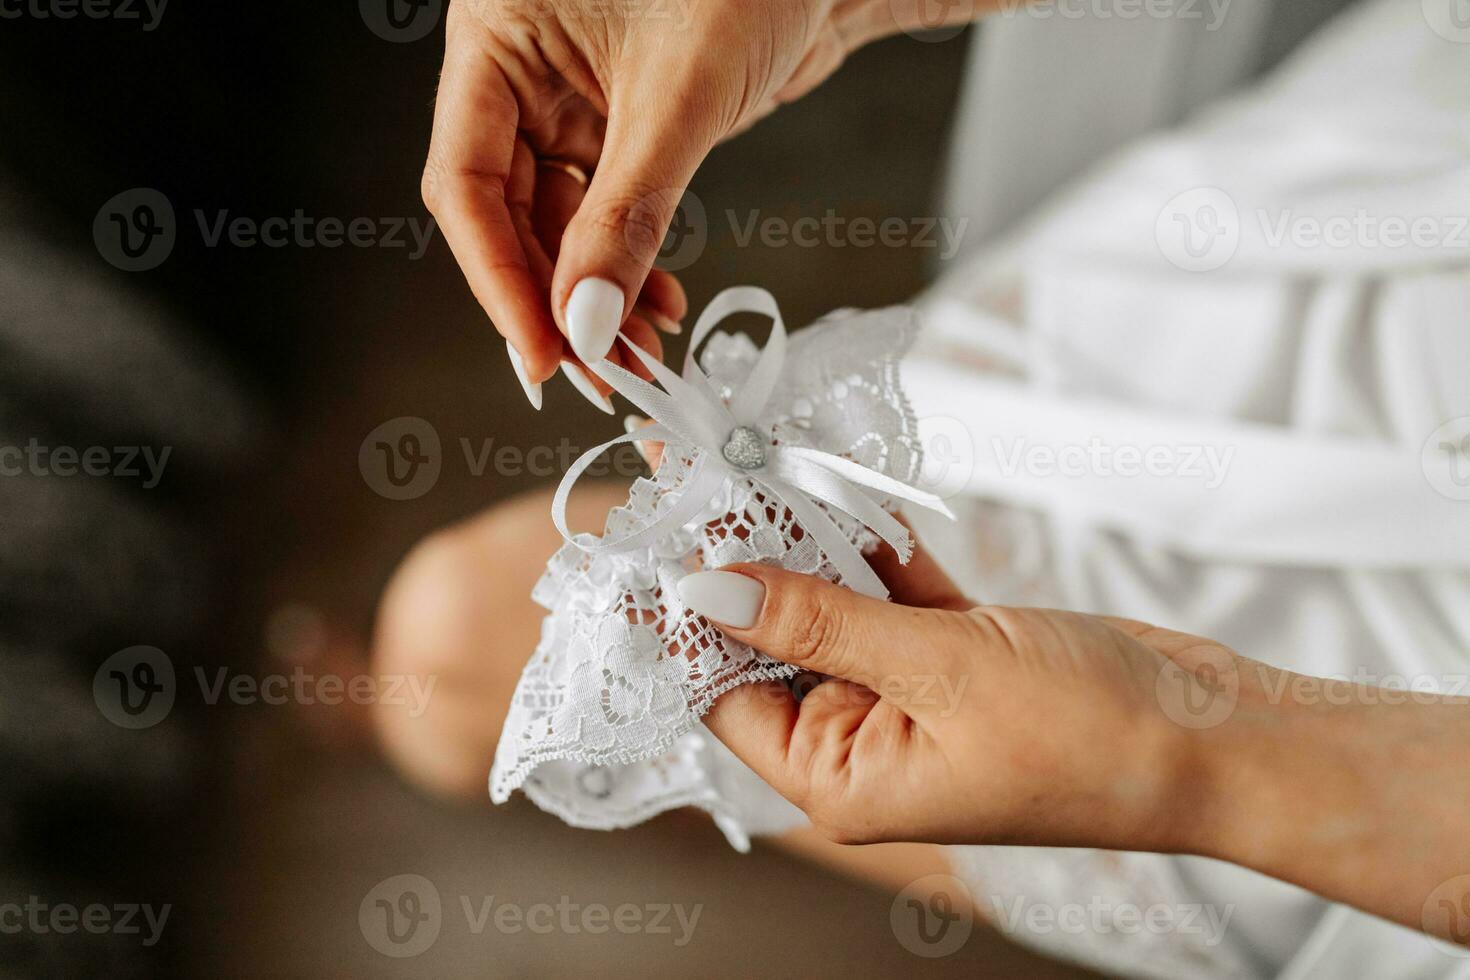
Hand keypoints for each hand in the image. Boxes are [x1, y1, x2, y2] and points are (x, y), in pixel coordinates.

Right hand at [421, 0, 983, 406]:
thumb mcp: (681, 98)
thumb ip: (626, 213)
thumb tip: (585, 318)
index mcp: (495, 35)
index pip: (464, 179)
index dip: (498, 278)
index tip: (542, 351)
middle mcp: (517, 71)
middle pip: (503, 214)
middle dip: (554, 300)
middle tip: (597, 371)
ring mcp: (563, 102)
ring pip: (553, 225)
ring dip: (593, 296)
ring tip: (640, 352)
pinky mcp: (610, 128)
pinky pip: (598, 215)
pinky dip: (624, 266)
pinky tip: (656, 306)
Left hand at [692, 541, 1469, 944]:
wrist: (1214, 735)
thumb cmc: (1089, 735)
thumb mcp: (937, 668)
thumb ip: (819, 620)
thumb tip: (709, 587)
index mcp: (845, 779)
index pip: (729, 693)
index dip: (691, 616)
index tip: (660, 533)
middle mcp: (868, 742)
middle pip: (776, 641)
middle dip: (744, 561)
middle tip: (706, 475)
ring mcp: (913, 695)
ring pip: (834, 608)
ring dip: (805, 542)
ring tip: (755, 465)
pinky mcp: (957, 656)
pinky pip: (892, 596)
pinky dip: (871, 549)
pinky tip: (834, 494)